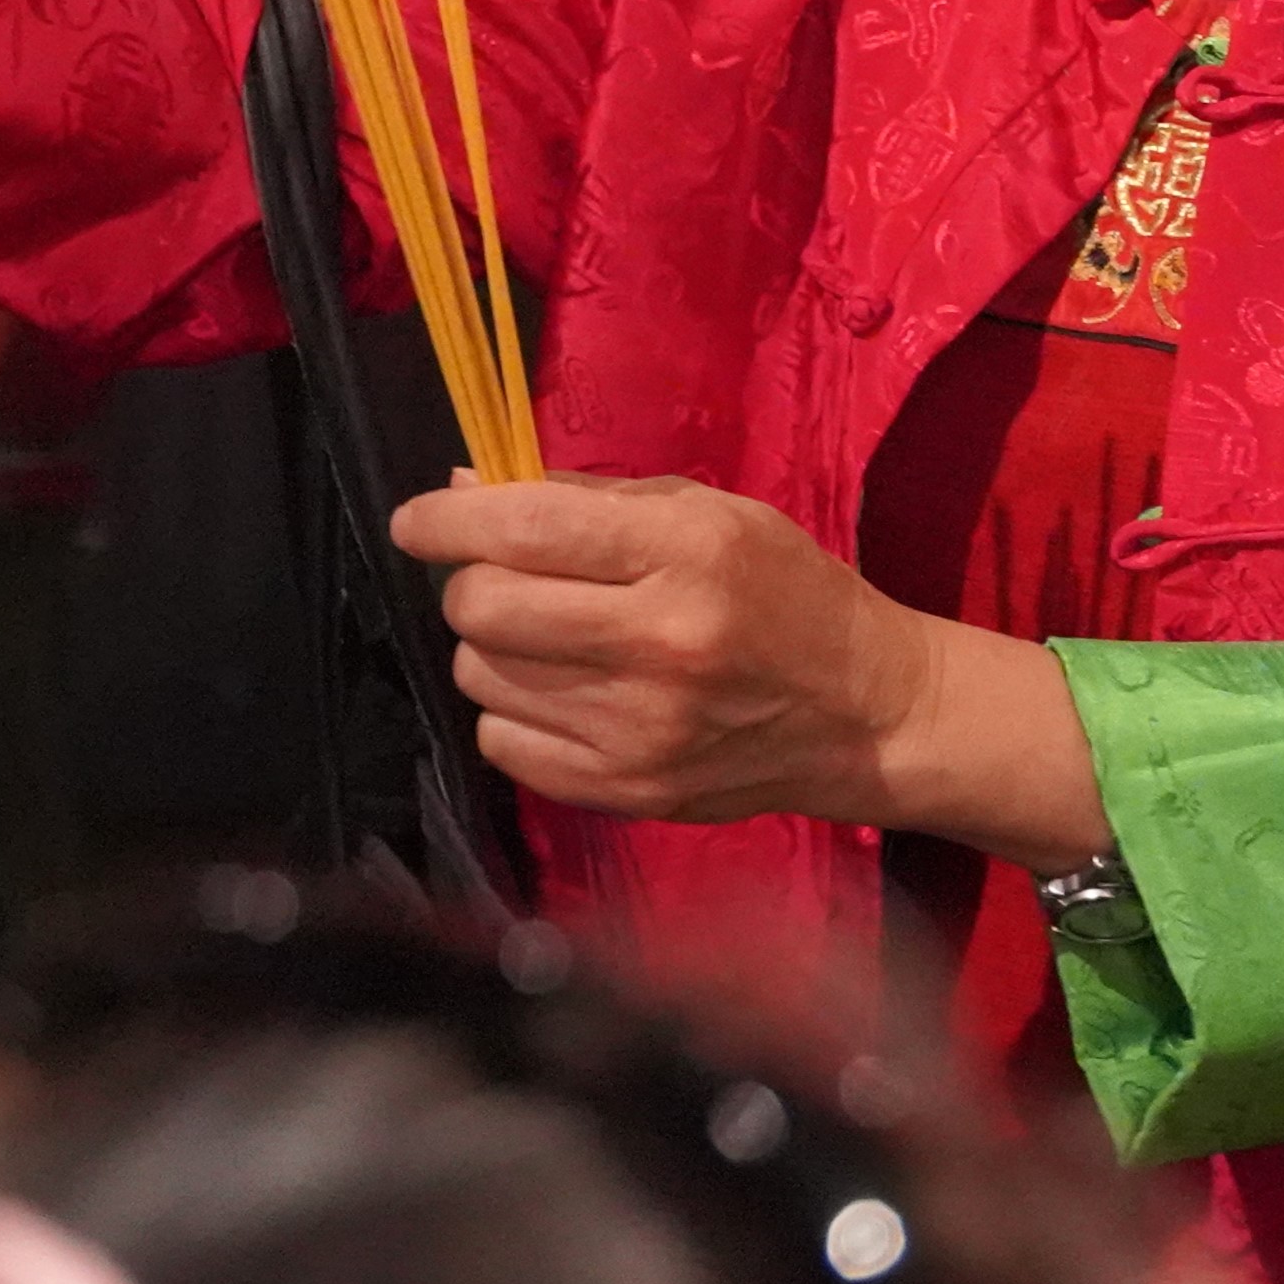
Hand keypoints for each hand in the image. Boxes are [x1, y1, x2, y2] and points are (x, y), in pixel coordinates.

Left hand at [391, 475, 1104, 865]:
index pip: (524, 528)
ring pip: (482, 677)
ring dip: (492, 650)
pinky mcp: (631, 792)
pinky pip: (504, 745)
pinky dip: (514, 714)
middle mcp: (660, 642)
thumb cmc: (784, 594)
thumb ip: (584, 498)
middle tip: (497, 579)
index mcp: (684, 553)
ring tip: (548, 640)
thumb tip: (464, 491)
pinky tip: (564, 696)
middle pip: (483, 607)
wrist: (867, 715)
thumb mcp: (706, 512)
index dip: (444, 521)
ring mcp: (642, 729)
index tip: (415, 521)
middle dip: (468, 584)